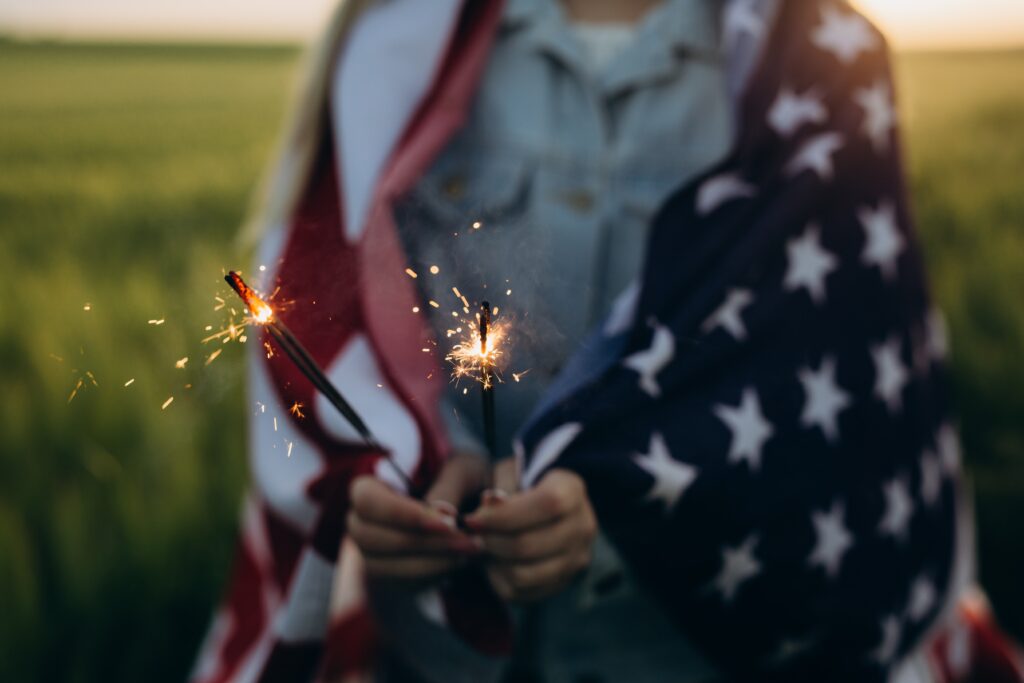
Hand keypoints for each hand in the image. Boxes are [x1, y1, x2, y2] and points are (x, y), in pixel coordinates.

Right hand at [348, 453, 485, 579]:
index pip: (366, 501)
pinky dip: (433, 575)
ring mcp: (370, 553)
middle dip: (422, 543)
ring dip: (430, 562)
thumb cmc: (458, 480)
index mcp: (369, 488)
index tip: (444, 522)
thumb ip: (450, 487)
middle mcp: (360, 523)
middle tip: (467, 541)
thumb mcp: (461, 471)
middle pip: (370, 539)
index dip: (401, 514)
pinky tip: (461, 561)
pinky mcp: (389, 577)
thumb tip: (442, 512)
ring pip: (384, 567)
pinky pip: (401, 584)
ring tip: (469, 550)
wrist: (466, 507)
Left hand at [464, 467, 596, 602]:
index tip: (472, 518)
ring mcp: (576, 558)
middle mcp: (582, 526)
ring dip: (493, 562)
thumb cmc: (518, 484)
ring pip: (524, 575)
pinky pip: (521, 593)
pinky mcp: (562, 583)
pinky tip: (495, 559)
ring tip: (483, 545)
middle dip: (490, 541)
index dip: (506, 515)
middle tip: (471, 534)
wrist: (538, 507)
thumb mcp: (507, 473)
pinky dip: (499, 579)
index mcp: (572, 490)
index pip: (548, 504)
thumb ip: (497, 490)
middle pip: (530, 544)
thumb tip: (485, 509)